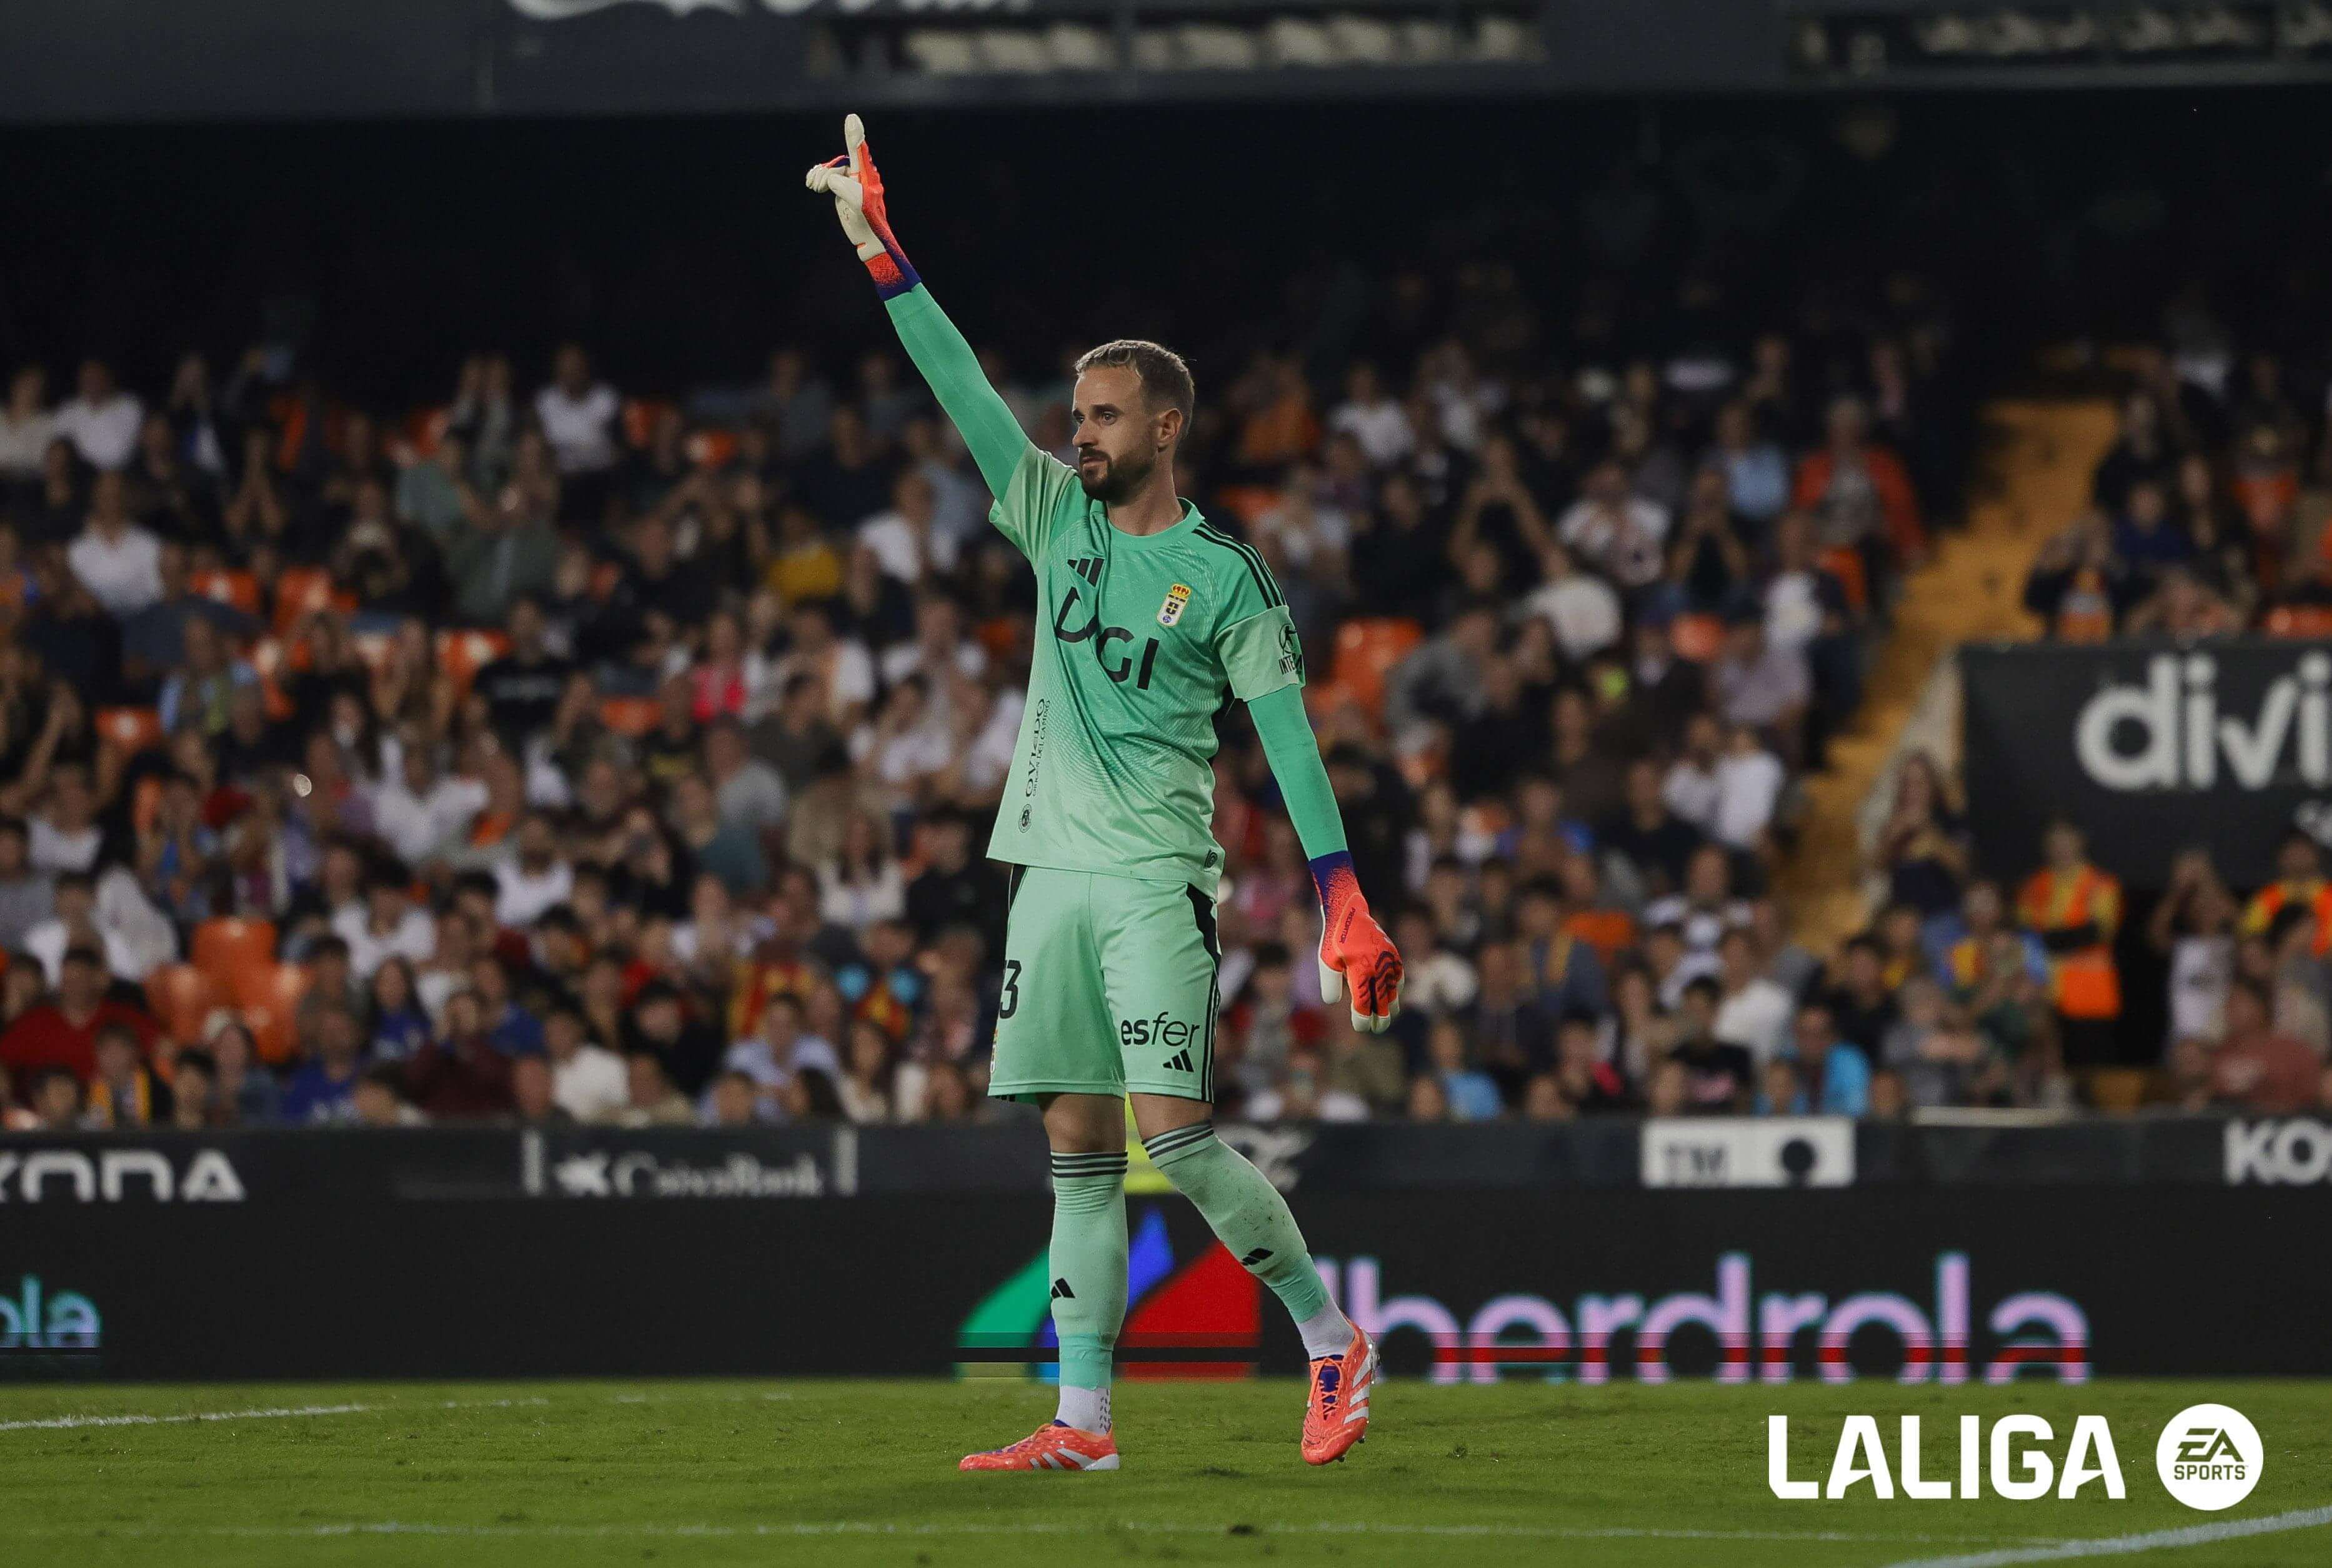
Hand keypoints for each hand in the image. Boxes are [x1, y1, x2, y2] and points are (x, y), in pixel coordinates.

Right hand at [804, 113, 918, 299]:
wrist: (867, 237)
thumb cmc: (867, 219)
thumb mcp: (856, 201)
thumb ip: (842, 184)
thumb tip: (832, 179)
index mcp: (866, 174)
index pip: (859, 150)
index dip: (854, 134)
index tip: (852, 117)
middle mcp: (860, 174)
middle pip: (837, 163)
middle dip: (824, 173)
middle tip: (818, 188)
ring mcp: (850, 180)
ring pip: (830, 169)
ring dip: (819, 176)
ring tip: (814, 187)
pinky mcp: (842, 188)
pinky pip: (827, 175)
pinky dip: (818, 177)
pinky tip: (811, 183)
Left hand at [1312, 853, 1402, 1033]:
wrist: (1350, 913)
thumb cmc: (1335, 940)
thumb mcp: (1326, 961)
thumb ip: (1331, 983)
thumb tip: (1334, 1003)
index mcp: (1360, 970)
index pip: (1363, 1002)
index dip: (1362, 1018)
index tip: (1361, 1027)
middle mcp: (1377, 967)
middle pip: (1382, 1001)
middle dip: (1380, 1018)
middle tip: (1377, 1030)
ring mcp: (1388, 961)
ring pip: (1393, 991)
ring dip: (1390, 1006)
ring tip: (1387, 1018)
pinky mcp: (1393, 955)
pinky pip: (1398, 977)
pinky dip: (1397, 989)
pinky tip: (1393, 997)